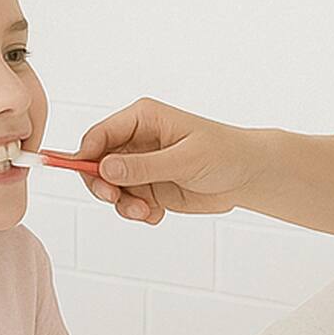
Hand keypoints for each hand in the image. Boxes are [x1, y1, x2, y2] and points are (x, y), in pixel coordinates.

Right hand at [71, 97, 254, 225]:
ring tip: (146, 212)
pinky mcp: (150, 187)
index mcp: (142, 118)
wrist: (247, 176)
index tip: (87, 177)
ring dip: (122, 204)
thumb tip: (105, 169)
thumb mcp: (184, 159)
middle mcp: (136, 140)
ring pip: (111, 187)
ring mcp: (142, 165)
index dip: (86, 155)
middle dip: (102, 185)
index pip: (100, 134)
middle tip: (115, 200)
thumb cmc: (222, 154)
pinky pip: (128, 202)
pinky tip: (156, 215)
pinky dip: (136, 212)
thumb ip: (144, 166)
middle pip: (98, 162)